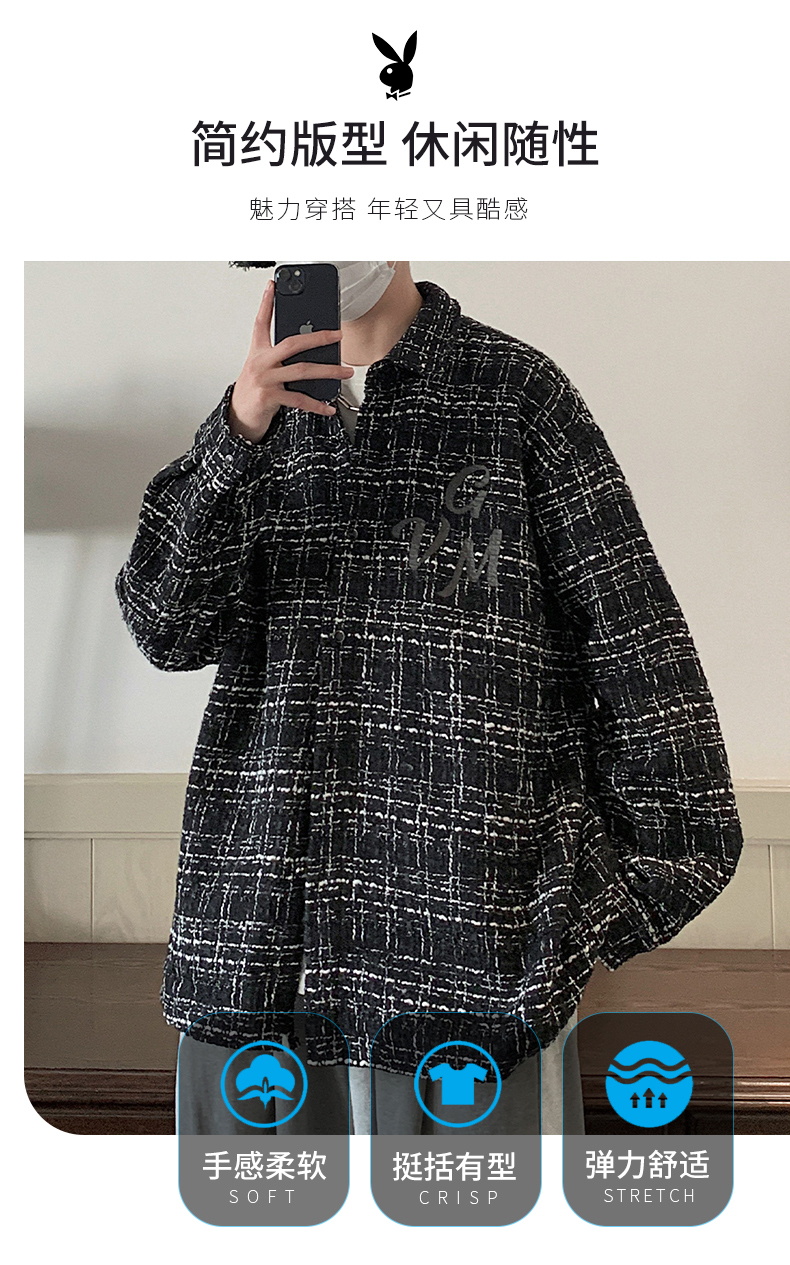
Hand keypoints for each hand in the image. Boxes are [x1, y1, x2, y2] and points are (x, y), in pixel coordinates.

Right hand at [228, 279, 353, 441]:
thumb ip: (280, 357)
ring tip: (344, 372)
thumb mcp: (262, 368)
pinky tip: (328, 407)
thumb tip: (310, 350)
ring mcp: (265, 379)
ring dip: (328, 371)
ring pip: (302, 371)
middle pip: (292, 343)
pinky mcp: (269, 397)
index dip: (266, 302)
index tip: (273, 286)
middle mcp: (261, 362)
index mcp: (258, 351)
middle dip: (318, 338)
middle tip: (337, 335)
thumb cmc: (254, 390)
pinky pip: (299, 400)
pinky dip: (317, 405)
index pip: (261, 322)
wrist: (239, 416)